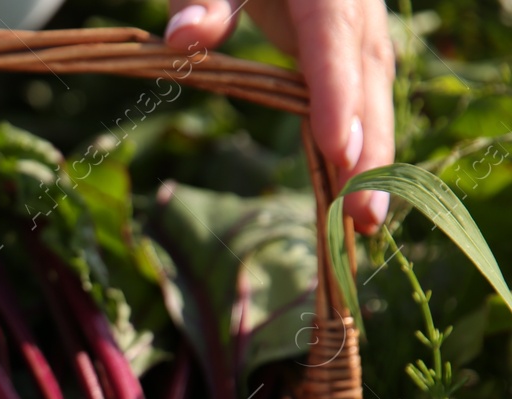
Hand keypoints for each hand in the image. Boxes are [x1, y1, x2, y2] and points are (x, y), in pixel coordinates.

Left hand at [164, 0, 393, 233]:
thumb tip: (183, 39)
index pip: (333, 35)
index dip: (338, 92)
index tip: (337, 147)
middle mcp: (354, 3)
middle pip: (367, 74)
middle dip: (369, 144)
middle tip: (363, 213)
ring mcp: (358, 27)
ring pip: (373, 90)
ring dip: (372, 155)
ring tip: (364, 220)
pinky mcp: (350, 49)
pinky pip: (361, 96)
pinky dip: (360, 144)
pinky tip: (353, 194)